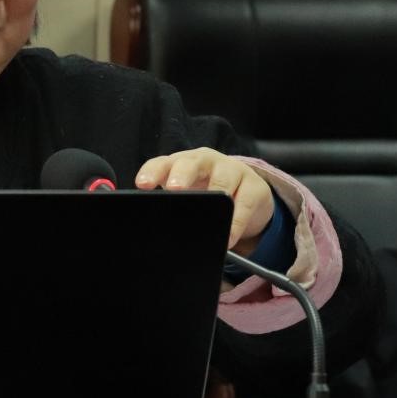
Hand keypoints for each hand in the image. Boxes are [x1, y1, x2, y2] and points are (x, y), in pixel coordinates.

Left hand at [135, 147, 274, 250]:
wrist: (250, 194)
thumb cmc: (210, 192)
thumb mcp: (190, 196)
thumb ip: (171, 206)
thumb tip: (153, 227)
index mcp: (183, 163)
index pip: (163, 163)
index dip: (152, 172)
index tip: (142, 184)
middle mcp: (205, 162)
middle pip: (191, 163)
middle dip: (181, 174)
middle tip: (173, 188)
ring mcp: (231, 170)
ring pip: (222, 178)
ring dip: (214, 194)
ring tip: (207, 215)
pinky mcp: (254, 186)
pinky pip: (244, 202)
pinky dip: (236, 221)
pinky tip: (229, 235)